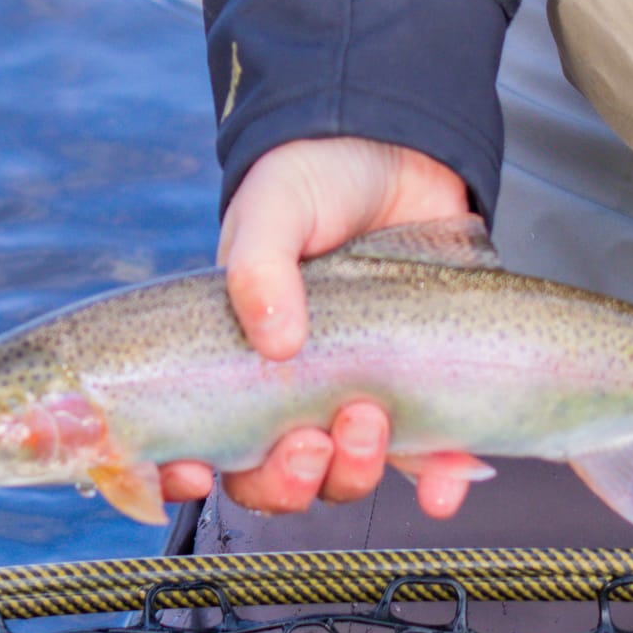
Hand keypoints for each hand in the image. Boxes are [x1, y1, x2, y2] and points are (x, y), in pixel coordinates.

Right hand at [159, 135, 477, 517]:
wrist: (403, 150)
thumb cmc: (317, 179)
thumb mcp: (273, 208)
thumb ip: (259, 266)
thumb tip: (276, 340)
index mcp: (235, 358)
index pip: (193, 443)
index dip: (182, 475)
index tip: (191, 472)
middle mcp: (292, 391)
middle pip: (272, 479)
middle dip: (286, 479)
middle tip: (308, 441)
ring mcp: (355, 396)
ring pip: (344, 477)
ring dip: (354, 472)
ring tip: (370, 420)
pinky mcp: (419, 394)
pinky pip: (428, 460)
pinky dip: (439, 482)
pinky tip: (450, 480)